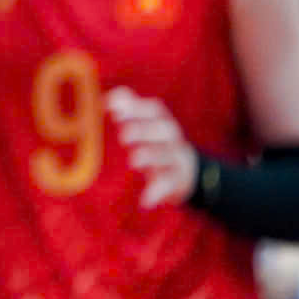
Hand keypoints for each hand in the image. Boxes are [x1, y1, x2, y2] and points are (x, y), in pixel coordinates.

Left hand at [108, 87, 198, 208]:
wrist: (188, 171)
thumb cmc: (156, 143)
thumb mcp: (146, 124)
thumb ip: (129, 108)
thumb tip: (110, 96)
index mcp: (162, 122)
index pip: (154, 110)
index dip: (136, 109)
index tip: (114, 111)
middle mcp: (172, 139)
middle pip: (164, 131)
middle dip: (144, 131)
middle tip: (123, 136)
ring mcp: (175, 160)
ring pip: (167, 157)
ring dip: (151, 157)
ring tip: (133, 160)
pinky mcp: (176, 182)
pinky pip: (168, 186)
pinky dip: (156, 193)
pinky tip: (144, 202)